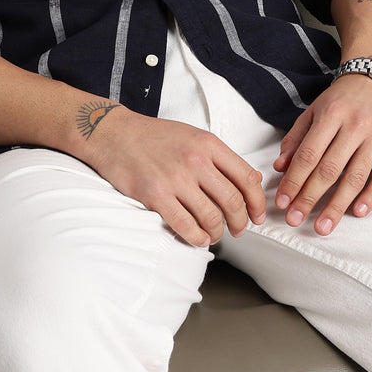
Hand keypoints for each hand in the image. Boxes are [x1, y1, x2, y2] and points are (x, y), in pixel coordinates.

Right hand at [84, 107, 266, 247]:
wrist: (114, 133)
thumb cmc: (154, 136)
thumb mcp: (193, 136)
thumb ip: (220, 157)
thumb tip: (251, 179)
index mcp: (208, 144)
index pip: (246, 177)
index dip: (257, 202)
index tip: (257, 215)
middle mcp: (195, 160)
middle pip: (233, 201)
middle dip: (240, 222)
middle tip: (238, 229)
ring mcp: (175, 178)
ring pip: (211, 217)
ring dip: (218, 232)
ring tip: (215, 234)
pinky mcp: (155, 195)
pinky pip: (185, 226)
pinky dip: (197, 238)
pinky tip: (198, 238)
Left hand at [273, 74, 371, 234]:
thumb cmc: (340, 101)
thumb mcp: (313, 112)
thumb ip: (296, 139)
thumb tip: (280, 168)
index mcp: (331, 114)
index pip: (308, 154)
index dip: (294, 180)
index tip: (282, 202)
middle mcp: (355, 125)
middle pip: (330, 169)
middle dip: (310, 197)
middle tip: (295, 219)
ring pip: (356, 177)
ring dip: (338, 205)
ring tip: (323, 226)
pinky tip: (358, 212)